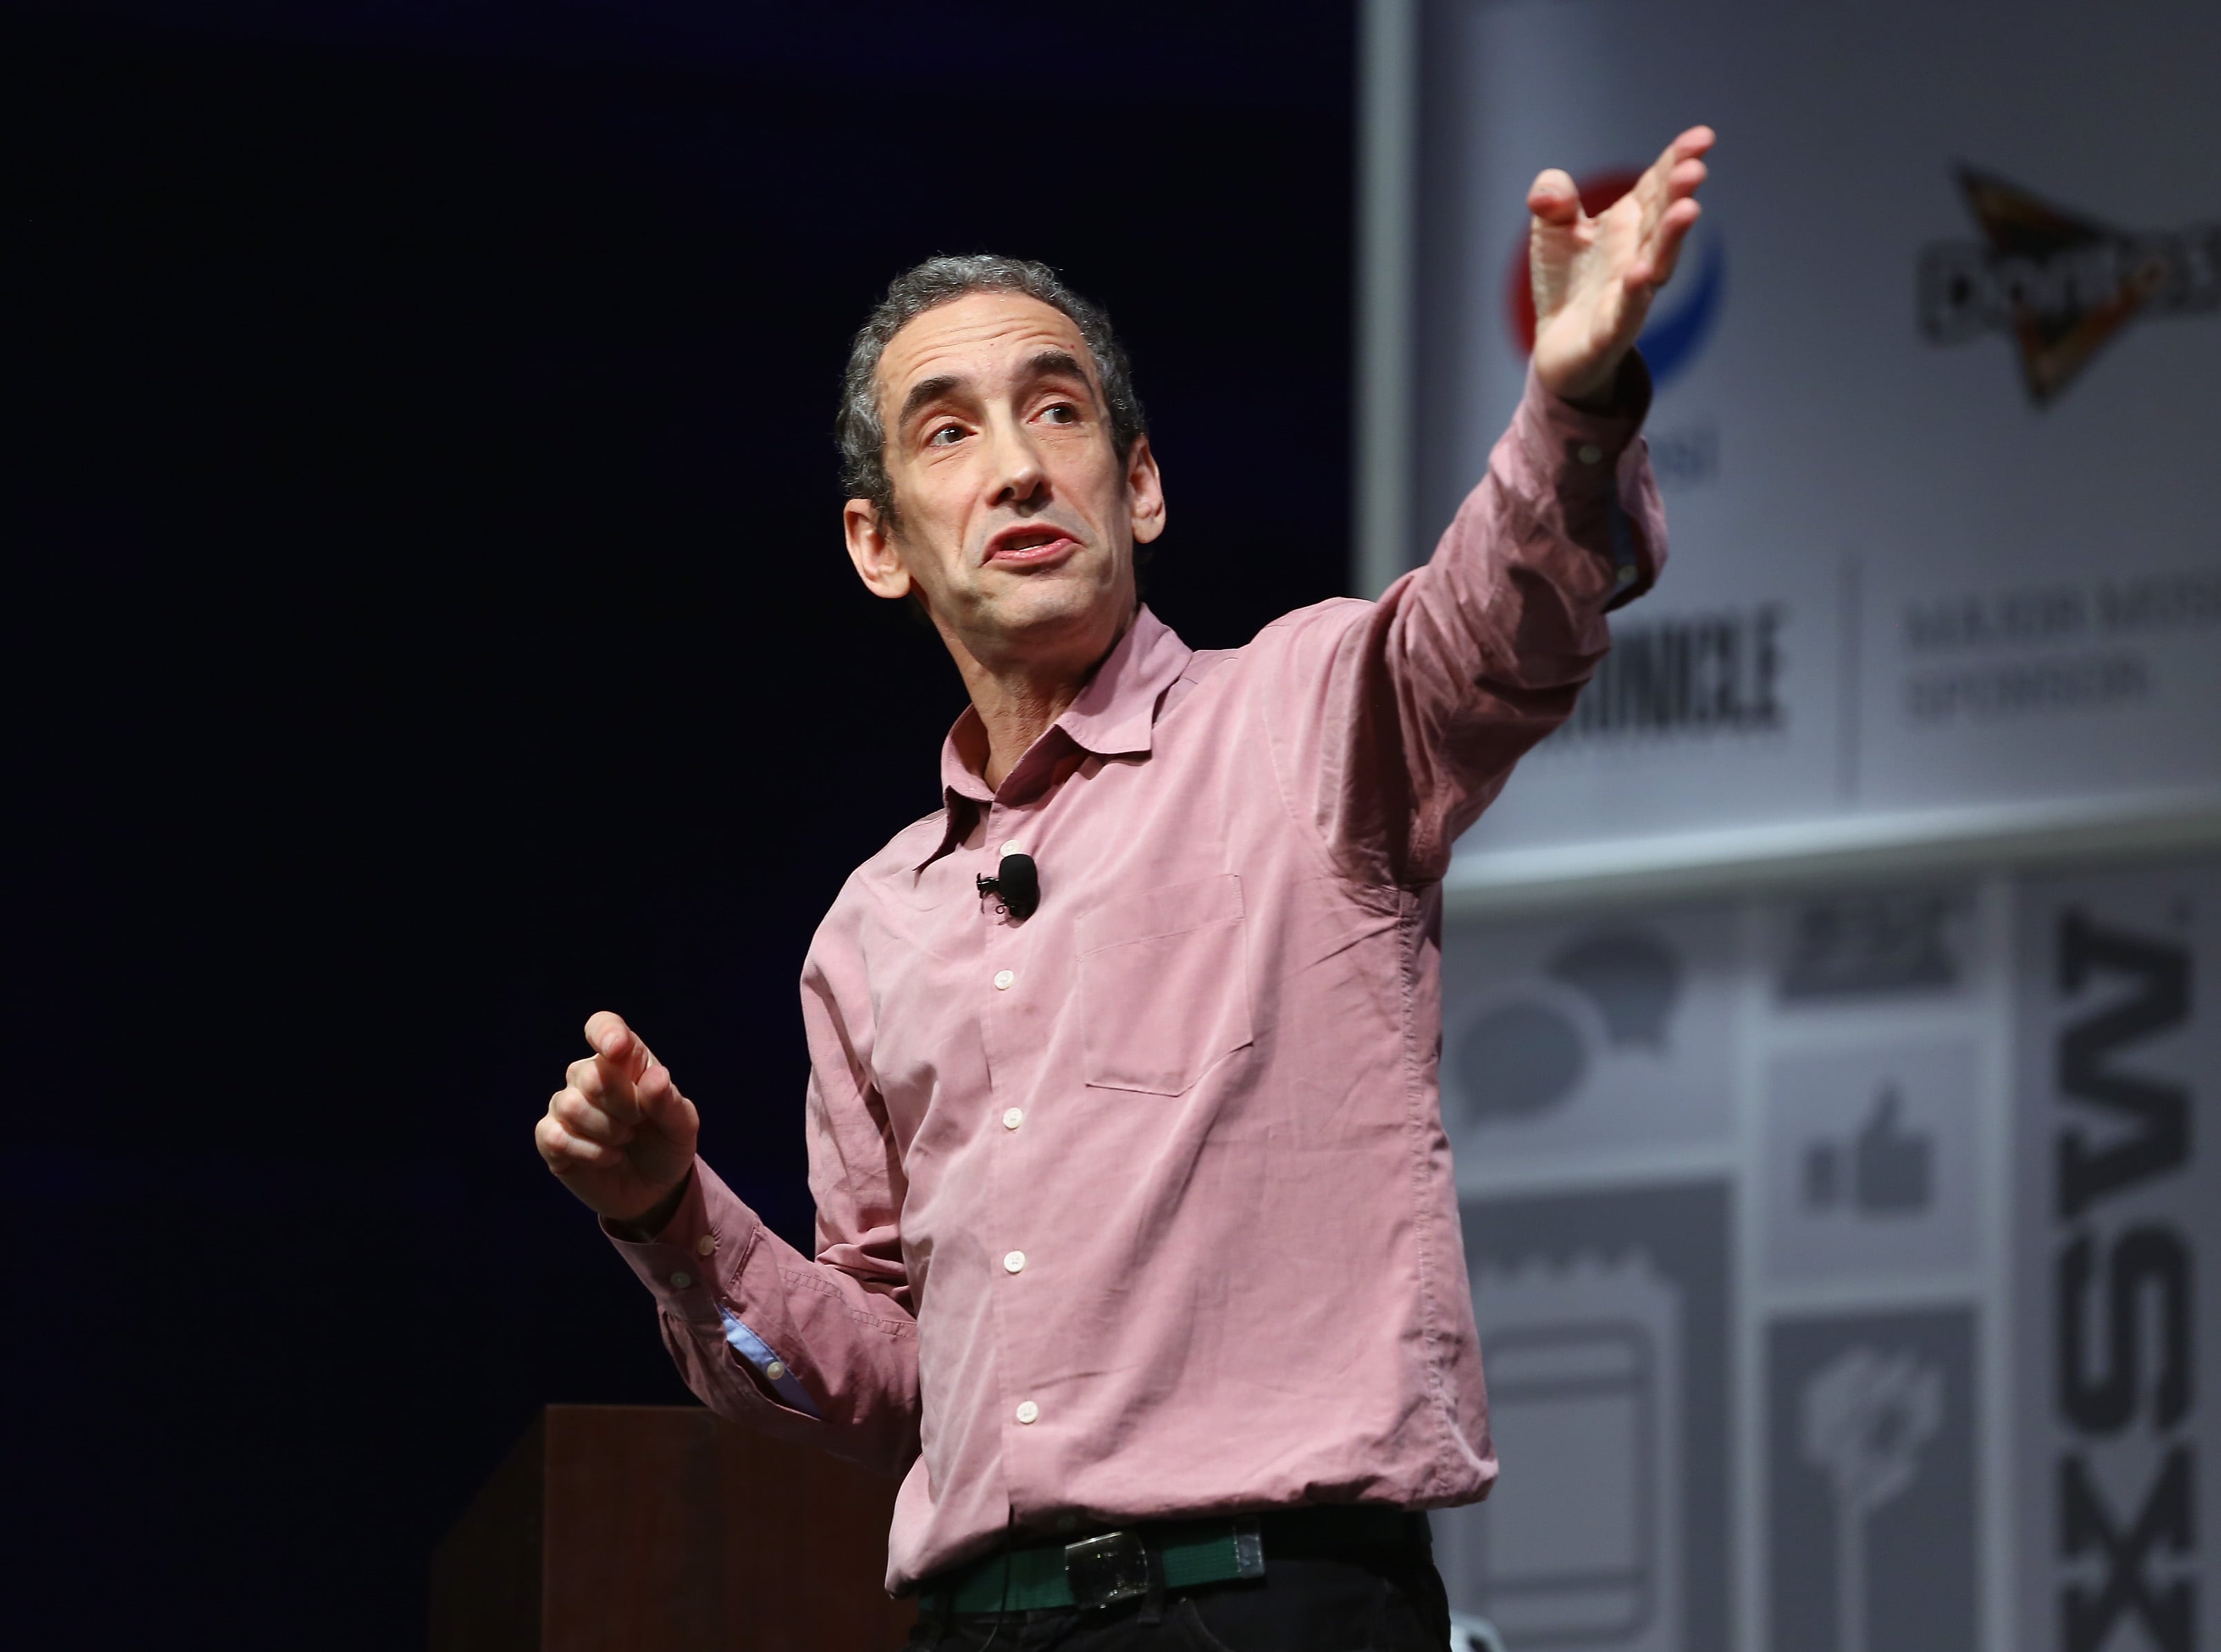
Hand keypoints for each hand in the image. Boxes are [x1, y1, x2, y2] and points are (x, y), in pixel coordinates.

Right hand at [535, 1011, 700, 1227]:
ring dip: (607, 1131)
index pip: (603, 1027)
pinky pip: (556, 1137)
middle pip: (590, 1074)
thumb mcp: (681, 1125)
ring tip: (625, 1141)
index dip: (606, 1033)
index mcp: (624, 1059)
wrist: (655, 1188)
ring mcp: (565, 1105)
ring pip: (571, 1105)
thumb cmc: (667, 1143)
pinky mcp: (550, 1137)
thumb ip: (669, 1101)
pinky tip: (609, 1158)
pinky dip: (589, 1152)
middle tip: (639, 1123)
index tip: (618, 1050)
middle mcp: (589, 1075)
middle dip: (623, 1105)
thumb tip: (654, 1076)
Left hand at [1528, 125, 1714, 407]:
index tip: (1703, 137)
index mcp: (1629, 223)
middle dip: (1679, 194)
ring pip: (1658, 262)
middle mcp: (1638, 254)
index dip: (1677, 161)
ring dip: (1673, 237)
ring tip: (1688, 210)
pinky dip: (1635, 292)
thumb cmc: (1565, 282)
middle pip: (1662, 220)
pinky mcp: (1610, 331)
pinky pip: (1626, 310)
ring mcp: (1630, 293)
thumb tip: (1547, 192)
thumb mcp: (1551, 230)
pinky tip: (1642, 273)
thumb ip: (1552, 200)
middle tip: (1695, 168)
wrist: (1558, 347)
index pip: (1657, 186)